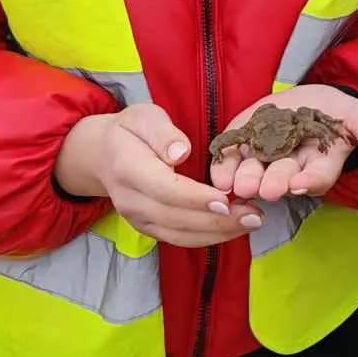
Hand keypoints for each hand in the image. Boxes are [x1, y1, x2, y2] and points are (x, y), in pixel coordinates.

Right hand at [55, 103, 256, 248]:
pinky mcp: (148, 229)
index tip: (226, 199)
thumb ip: (162, 132)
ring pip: (181, 234)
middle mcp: (131, 201)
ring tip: (252, 222)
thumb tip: (181, 152)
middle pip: (177, 218)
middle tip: (254, 215)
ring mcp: (138, 220)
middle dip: (218, 220)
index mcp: (128, 170)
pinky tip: (234, 228)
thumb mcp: (143, 117)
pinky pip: (180, 239)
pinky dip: (209, 237)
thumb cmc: (131, 131)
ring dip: (219, 232)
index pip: (165, 189)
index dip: (196, 198)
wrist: (103, 156)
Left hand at [207, 84, 357, 202]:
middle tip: (268, 188)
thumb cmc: (333, 111)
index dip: (310, 180)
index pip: (318, 176)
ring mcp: (264, 160)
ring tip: (241, 184)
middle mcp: (291, 169)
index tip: (302, 183)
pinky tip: (220, 174)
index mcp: (320, 164)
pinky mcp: (242, 147)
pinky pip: (231, 162)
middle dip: (275, 183)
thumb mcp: (355, 115)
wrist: (305, 98)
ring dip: (248, 180)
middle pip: (284, 180)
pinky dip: (224, 169)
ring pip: (256, 175)